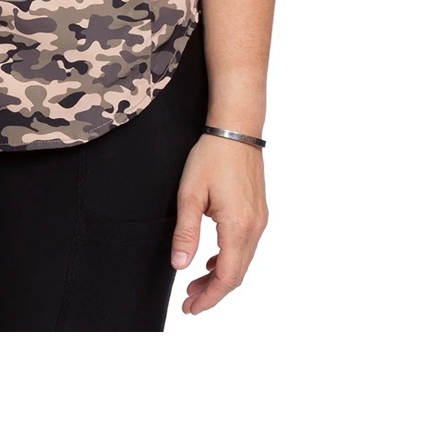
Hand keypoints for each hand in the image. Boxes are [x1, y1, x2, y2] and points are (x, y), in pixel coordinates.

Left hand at [169, 132, 267, 314]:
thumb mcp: (190, 195)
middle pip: (236, 274)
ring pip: (242, 261)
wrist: (236, 130)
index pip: (227, 276)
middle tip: (189, 302)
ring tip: (195, 284)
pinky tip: (212, 260)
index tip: (191, 308)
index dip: (209, 297)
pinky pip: (246, 246)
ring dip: (220, 276)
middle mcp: (254, 227)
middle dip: (213, 292)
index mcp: (238, 227)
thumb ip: (186, 233)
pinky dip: (229, 259)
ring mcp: (259, 220)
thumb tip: (180, 265)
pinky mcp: (258, 212)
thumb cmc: (212, 157)